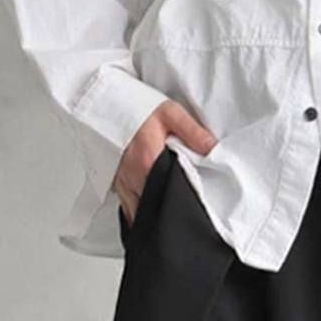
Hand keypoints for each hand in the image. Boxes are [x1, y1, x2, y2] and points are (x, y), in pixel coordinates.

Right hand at [114, 101, 217, 223]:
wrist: (107, 105)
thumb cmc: (136, 109)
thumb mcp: (170, 113)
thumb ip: (192, 132)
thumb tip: (213, 148)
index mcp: (149, 161)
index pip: (171, 193)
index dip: (185, 201)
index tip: (196, 203)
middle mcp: (134, 177)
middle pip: (155, 207)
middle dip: (169, 213)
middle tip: (183, 210)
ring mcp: (124, 184)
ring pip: (141, 213)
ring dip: (154, 215)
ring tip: (169, 213)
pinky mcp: (117, 185)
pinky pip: (129, 209)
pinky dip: (141, 213)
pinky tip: (151, 210)